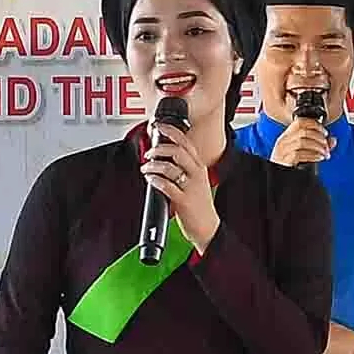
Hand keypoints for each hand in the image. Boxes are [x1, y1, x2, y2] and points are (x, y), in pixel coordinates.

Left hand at [141, 114, 221, 251]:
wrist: (207, 227)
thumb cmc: (198, 204)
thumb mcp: (195, 180)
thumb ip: (182, 168)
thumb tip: (162, 157)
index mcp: (199, 167)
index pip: (186, 142)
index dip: (171, 132)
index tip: (158, 126)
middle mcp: (196, 174)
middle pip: (178, 151)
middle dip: (159, 148)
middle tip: (149, 153)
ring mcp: (191, 187)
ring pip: (171, 168)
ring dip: (154, 165)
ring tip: (146, 168)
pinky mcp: (183, 201)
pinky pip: (167, 186)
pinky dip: (155, 180)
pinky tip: (150, 179)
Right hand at [269, 116, 333, 169]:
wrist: (278, 177)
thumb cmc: (289, 163)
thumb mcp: (303, 151)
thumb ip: (318, 145)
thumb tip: (333, 140)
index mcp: (287, 135)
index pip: (299, 122)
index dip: (314, 124)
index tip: (325, 132)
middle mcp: (283, 141)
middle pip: (303, 131)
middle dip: (319, 137)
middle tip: (327, 144)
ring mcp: (283, 150)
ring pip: (302, 142)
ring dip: (318, 147)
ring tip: (325, 152)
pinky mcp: (285, 160)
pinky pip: (300, 154)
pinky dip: (313, 155)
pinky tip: (319, 158)